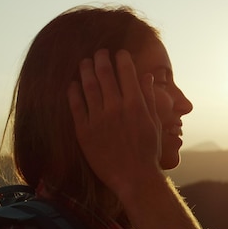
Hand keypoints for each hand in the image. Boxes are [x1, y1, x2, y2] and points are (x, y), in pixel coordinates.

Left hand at [68, 49, 161, 195]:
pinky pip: (76, 105)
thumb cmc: (148, 150)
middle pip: (105, 74)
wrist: (134, 177)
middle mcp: (116, 108)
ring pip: (88, 86)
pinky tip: (73, 84)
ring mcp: (99, 119)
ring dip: (86, 70)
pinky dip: (73, 91)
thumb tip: (147, 77)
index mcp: (136, 104)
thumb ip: (149, 97)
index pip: (127, 72)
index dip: (122, 58)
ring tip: (85, 62)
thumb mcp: (154, 122)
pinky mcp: (84, 131)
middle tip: (100, 52)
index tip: (120, 52)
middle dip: (102, 58)